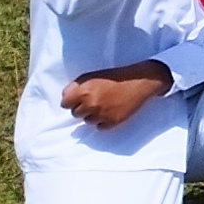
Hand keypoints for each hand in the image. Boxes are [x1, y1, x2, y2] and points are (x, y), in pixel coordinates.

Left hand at [58, 60, 174, 127]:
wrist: (139, 82)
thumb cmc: (115, 77)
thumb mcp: (91, 76)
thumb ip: (75, 86)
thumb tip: (65, 97)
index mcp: (83, 92)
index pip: (65, 104)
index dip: (71, 101)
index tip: (78, 99)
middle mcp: (90, 104)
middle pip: (76, 114)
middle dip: (82, 108)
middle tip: (94, 101)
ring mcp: (102, 114)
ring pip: (87, 121)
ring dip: (93, 115)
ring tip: (103, 106)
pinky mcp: (112, 122)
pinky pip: (100, 127)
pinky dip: (103, 122)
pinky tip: (110, 113)